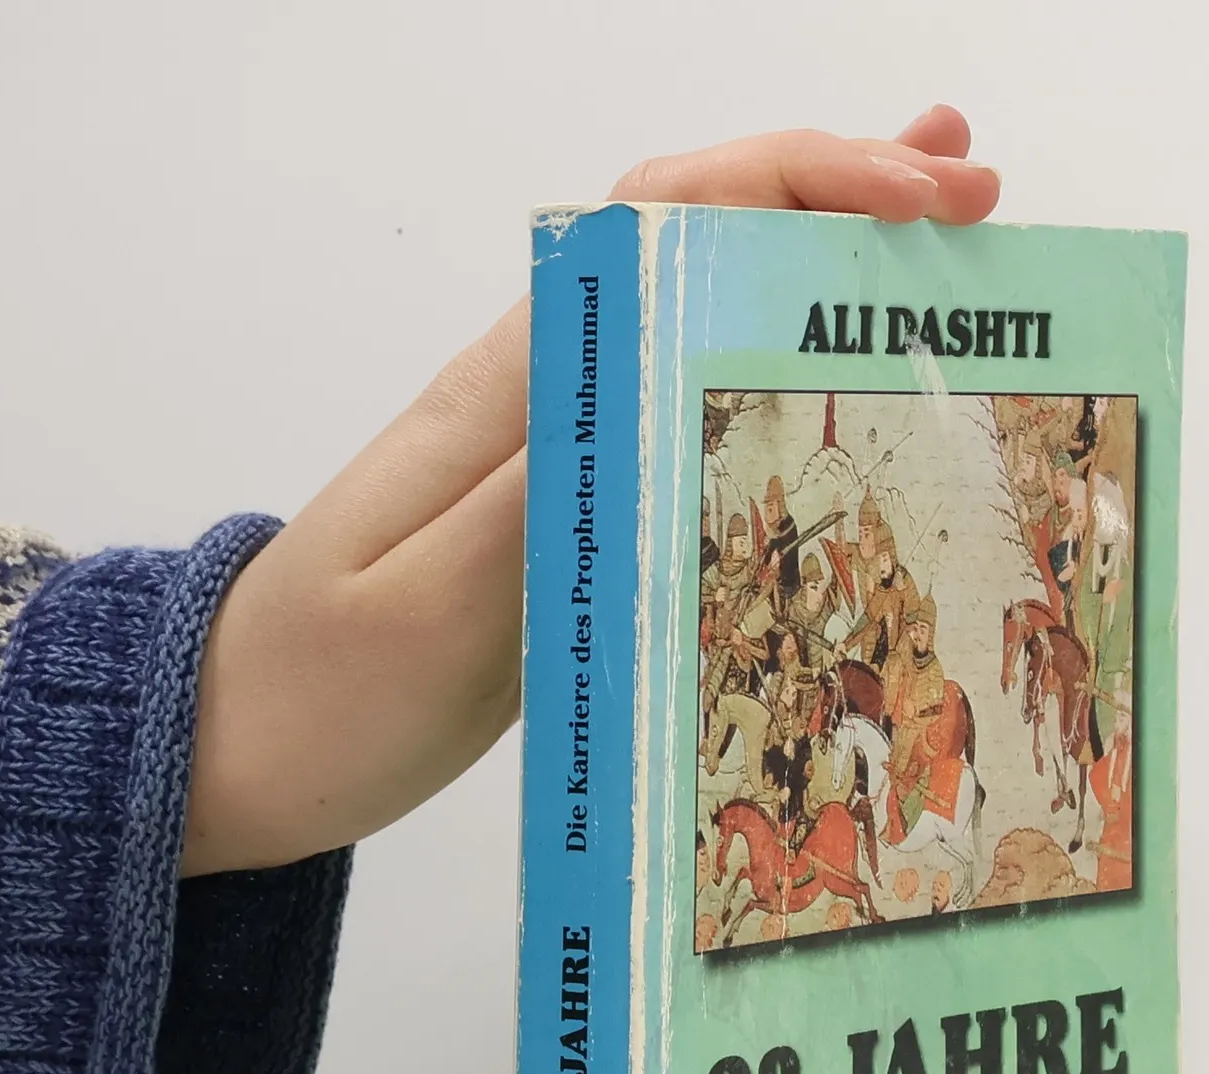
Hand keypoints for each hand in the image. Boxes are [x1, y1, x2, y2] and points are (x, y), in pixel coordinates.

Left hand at [184, 106, 997, 875]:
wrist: (233, 750)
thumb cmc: (314, 693)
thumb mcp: (419, 614)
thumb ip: (524, 506)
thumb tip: (645, 395)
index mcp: (511, 392)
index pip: (663, 226)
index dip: (797, 188)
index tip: (917, 207)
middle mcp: (547, 397)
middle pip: (699, 246)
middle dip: (838, 204)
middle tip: (975, 206)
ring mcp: (566, 455)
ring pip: (705, 325)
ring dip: (819, 276)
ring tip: (944, 256)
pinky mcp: (576, 522)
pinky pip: (694, 420)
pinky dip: (777, 385)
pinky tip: (844, 404)